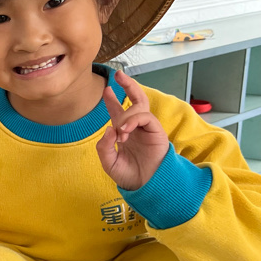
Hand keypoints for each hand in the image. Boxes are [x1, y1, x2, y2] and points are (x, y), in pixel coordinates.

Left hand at [95, 71, 169, 189]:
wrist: (145, 186)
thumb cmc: (128, 175)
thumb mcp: (108, 161)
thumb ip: (104, 146)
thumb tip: (109, 129)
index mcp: (124, 132)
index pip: (118, 111)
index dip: (112, 99)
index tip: (107, 89)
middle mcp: (136, 127)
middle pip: (134, 99)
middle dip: (128, 85)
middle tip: (118, 74)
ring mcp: (147, 128)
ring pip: (139, 106)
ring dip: (125, 115)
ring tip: (120, 132)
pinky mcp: (156, 132)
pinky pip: (145, 117)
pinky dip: (133, 120)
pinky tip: (125, 131)